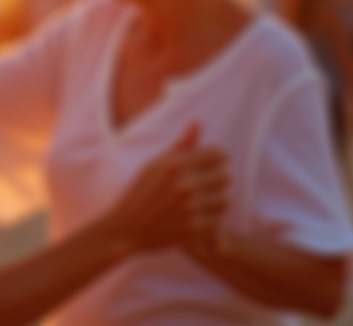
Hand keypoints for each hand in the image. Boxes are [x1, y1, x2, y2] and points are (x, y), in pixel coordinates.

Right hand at [103, 124, 228, 253]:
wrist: (127, 228)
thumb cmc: (141, 191)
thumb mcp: (155, 164)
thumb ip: (181, 145)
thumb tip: (198, 123)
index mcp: (175, 164)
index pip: (217, 155)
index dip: (216, 160)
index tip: (211, 166)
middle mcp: (184, 184)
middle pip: (225, 176)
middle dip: (215, 181)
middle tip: (203, 186)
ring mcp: (190, 208)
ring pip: (225, 199)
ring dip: (215, 201)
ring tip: (201, 202)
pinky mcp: (194, 228)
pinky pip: (219, 219)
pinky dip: (212, 219)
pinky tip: (198, 216)